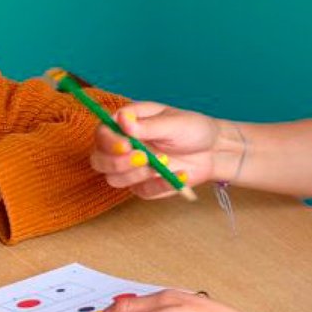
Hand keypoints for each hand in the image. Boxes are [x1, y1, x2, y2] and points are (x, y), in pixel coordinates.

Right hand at [89, 103, 230, 199]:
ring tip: (166, 163)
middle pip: (99, 160)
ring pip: (114, 179)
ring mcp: (131, 168)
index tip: (126, 146)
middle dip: (118, 163)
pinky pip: (141, 192)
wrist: (213, 151)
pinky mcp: (143, 186)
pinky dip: (159, 185)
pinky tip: (178, 174)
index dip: (109, 142)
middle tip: (144, 158)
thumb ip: (147, 125)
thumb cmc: (192, 129)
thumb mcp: (173, 123)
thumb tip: (121, 120)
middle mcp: (124, 146)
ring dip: (137, 174)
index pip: (102, 133)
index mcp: (126, 124)